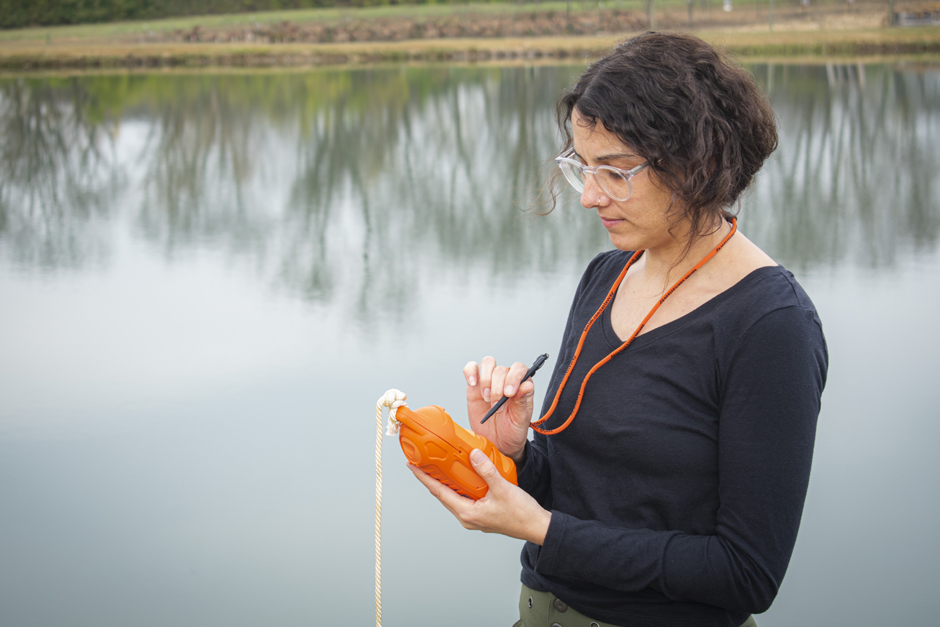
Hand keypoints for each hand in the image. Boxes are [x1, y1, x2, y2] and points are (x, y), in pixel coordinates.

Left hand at [409, 449, 550, 543]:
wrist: (537, 527)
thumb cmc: (521, 514)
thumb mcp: (502, 488)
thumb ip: (487, 470)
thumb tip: (473, 455)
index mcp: (468, 513)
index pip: (439, 493)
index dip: (425, 479)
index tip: (413, 467)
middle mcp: (468, 517)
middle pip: (444, 495)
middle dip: (433, 478)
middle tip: (423, 463)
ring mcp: (475, 516)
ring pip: (455, 496)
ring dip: (447, 482)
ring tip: (440, 466)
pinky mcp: (482, 514)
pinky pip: (466, 497)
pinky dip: (461, 485)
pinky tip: (464, 475)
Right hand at [464, 357, 533, 462]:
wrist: (498, 443)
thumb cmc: (512, 431)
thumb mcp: (520, 419)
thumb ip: (522, 401)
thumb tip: (527, 384)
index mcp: (521, 385)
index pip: (519, 369)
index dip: (513, 377)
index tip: (509, 393)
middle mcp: (506, 380)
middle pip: (501, 369)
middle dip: (497, 388)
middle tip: (496, 405)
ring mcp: (489, 382)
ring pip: (487, 364)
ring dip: (486, 381)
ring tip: (486, 399)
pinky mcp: (474, 386)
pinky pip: (471, 369)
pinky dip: (470, 372)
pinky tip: (473, 383)